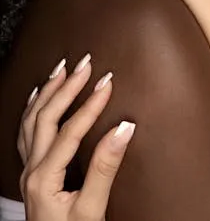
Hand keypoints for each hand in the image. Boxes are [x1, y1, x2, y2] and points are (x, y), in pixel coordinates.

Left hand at [18, 57, 134, 220]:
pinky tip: (40, 95)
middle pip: (44, 118)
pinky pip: (26, 133)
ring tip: (63, 69)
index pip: (69, 131)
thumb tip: (124, 128)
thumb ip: (105, 167)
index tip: (108, 82)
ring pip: (31, 122)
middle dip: (66, 87)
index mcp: (44, 177)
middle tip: (86, 63)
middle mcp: (31, 170)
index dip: (90, 105)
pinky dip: (34, 109)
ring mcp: (28, 171)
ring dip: (48, 92)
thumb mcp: (92, 208)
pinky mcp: (32, 174)